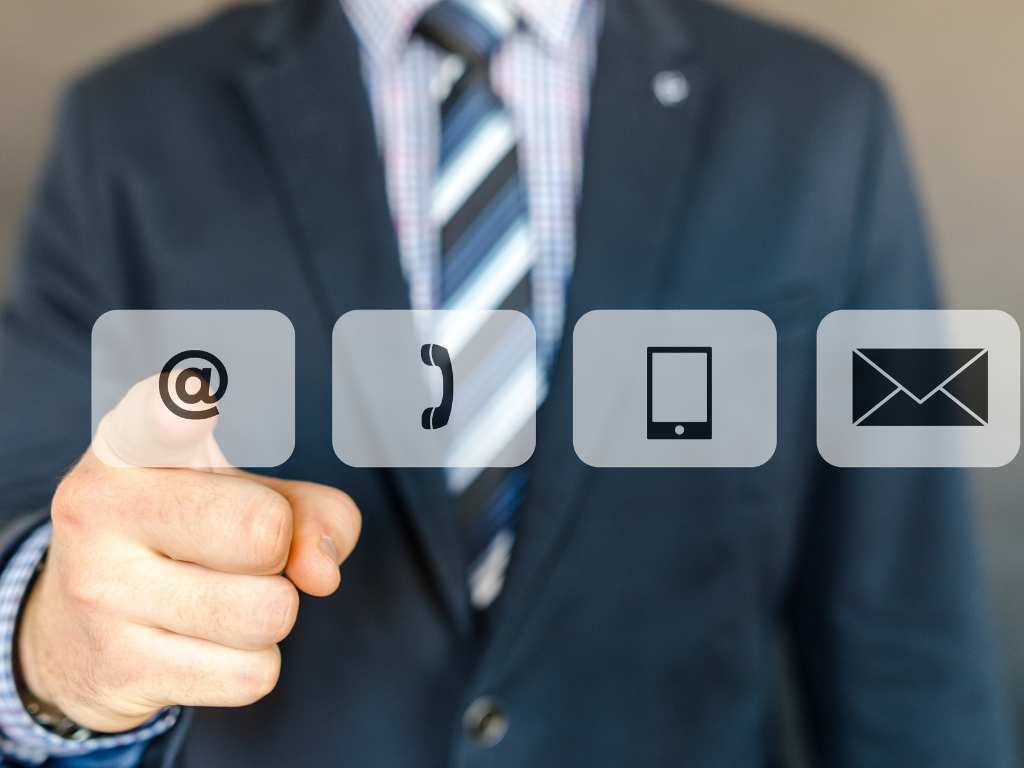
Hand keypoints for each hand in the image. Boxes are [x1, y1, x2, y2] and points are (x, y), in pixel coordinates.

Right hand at [17, 374, 360, 731]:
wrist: (78, 635)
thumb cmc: (183, 541)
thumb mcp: (244, 499)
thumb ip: (313, 511)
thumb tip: (322, 572)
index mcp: (129, 449)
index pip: (153, 418)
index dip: (179, 410)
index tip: (187, 405)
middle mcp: (102, 509)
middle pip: (263, 531)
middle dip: (279, 550)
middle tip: (245, 553)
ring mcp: (102, 591)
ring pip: (269, 612)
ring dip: (272, 613)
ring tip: (225, 600)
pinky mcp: (120, 668)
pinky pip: (252, 673)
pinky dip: (252, 665)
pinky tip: (207, 647)